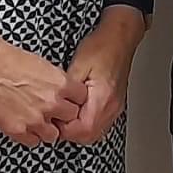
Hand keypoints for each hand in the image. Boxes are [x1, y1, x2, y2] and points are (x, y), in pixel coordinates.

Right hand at [0, 35, 86, 147]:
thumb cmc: (11, 60)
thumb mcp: (44, 66)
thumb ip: (58, 83)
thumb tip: (65, 94)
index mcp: (61, 84)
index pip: (82, 100)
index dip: (73, 100)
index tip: (68, 100)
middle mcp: (51, 103)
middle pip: (71, 119)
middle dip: (62, 115)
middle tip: (52, 110)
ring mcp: (35, 119)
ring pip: (53, 135)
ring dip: (47, 128)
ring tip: (36, 118)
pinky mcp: (17, 130)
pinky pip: (33, 142)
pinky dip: (30, 135)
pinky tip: (24, 123)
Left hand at [58, 9, 144, 144]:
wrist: (119, 36)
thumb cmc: (101, 46)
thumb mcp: (77, 65)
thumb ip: (66, 90)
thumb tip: (53, 106)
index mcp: (103, 97)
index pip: (83, 129)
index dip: (64, 128)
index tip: (53, 118)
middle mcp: (111, 106)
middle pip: (89, 136)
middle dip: (70, 132)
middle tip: (57, 118)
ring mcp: (115, 107)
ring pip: (95, 133)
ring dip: (78, 129)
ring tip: (66, 114)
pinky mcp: (114, 104)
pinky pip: (99, 123)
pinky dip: (86, 122)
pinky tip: (78, 111)